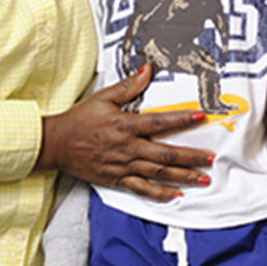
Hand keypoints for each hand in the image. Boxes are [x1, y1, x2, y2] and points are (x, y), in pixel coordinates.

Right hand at [44, 62, 214, 200]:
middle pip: (165, 153)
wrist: (55, 144)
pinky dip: (159, 194)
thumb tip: (147, 69)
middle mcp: (127, 148)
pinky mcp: (116, 179)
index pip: (159, 122)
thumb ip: (128, 86)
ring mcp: (123, 166)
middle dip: (191, 156)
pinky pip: (141, 189)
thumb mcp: (102, 98)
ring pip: (158, 173)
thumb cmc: (78, 120)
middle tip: (211, 158)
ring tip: (203, 179)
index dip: (182, 119)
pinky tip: (175, 195)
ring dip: (183, 176)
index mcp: (125, 126)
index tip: (201, 116)